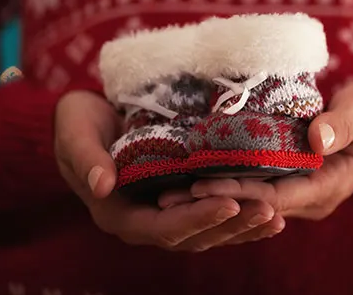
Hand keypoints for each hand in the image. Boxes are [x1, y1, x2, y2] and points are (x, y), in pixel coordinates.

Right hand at [54, 90, 282, 250]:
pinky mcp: (182, 198)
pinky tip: (269, 207)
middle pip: (195, 235)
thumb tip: (101, 186)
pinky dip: (241, 214)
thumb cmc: (79, 123)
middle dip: (232, 225)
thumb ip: (85, 158)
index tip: (230, 203)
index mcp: (121, 214)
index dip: (197, 219)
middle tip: (269, 211)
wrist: (91, 117)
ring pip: (210, 230)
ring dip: (244, 225)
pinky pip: (214, 213)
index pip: (163, 227)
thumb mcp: (75, 133)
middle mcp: (147, 220)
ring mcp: (167, 212)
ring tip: (277, 215)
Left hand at [160, 76, 352, 223]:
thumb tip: (318, 139)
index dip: (240, 193)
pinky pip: (257, 181)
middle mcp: (311, 195)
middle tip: (170, 196)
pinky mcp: (292, 175)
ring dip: (215, 193)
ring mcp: (301, 188)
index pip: (278, 196)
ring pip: (253, 196)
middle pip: (258, 202)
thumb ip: (344, 123)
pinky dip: (228, 178)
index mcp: (331, 186)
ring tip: (171, 190)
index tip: (203, 187)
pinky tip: (197, 172)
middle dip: (216, 200)